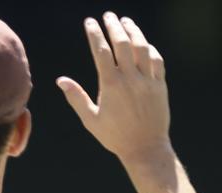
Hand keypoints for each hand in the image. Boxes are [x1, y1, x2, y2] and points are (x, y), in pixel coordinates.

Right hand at [57, 13, 172, 164]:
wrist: (145, 147)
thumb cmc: (114, 136)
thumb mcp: (90, 119)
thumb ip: (76, 97)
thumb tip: (61, 80)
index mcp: (111, 85)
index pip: (101, 51)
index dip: (95, 34)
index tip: (90, 22)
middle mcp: (130, 78)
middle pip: (122, 43)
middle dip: (113, 26)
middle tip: (108, 15)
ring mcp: (148, 80)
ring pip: (141, 47)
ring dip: (133, 31)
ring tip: (125, 22)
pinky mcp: (160, 85)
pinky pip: (157, 60)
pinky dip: (150, 49)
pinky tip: (144, 44)